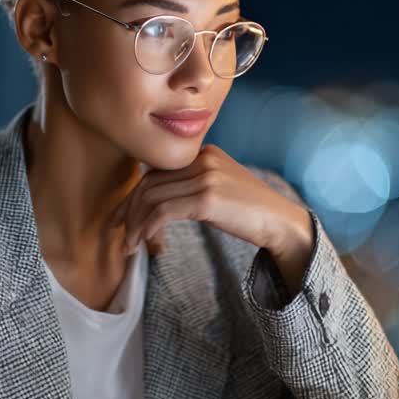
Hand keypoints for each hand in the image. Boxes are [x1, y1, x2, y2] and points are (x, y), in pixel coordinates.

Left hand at [111, 145, 314, 291]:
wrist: (280, 222)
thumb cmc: (249, 212)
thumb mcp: (218, 188)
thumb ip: (191, 186)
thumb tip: (156, 203)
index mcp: (204, 152)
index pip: (156, 171)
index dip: (133, 195)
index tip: (121, 217)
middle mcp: (202, 159)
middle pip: (149, 182)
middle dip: (128, 210)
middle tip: (117, 233)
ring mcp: (205, 177)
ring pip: (152, 197)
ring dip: (135, 224)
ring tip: (129, 245)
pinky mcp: (207, 198)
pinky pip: (164, 211)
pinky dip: (147, 227)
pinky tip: (143, 241)